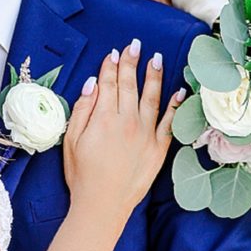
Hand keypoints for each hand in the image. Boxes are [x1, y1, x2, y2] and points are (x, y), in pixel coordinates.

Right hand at [63, 42, 183, 216]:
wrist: (102, 205)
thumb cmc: (82, 174)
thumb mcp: (71, 140)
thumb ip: (82, 109)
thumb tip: (92, 84)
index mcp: (104, 118)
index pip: (107, 84)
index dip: (110, 67)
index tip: (113, 53)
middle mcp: (127, 122)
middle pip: (129, 85)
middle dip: (131, 63)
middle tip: (134, 45)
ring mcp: (146, 135)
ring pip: (151, 98)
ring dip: (154, 76)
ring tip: (156, 58)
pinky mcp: (158, 149)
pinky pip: (169, 122)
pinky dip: (175, 105)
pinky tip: (178, 91)